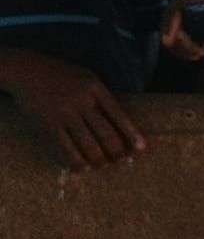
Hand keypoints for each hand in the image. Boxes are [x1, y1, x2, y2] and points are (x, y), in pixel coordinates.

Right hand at [3, 51, 144, 169]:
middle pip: (107, 134)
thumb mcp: (87, 78)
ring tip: (101, 164)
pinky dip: (76, 161)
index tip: (141, 150)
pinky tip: (81, 168)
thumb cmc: (63, 77)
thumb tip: (120, 126)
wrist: (26, 70)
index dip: (132, 134)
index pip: (119, 115)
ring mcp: (65, 112)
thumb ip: (102, 98)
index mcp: (95, 88)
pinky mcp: (49, 123)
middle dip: (117, 152)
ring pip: (88, 144)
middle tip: (120, 161)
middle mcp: (82, 100)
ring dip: (98, 160)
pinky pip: (66, 147)